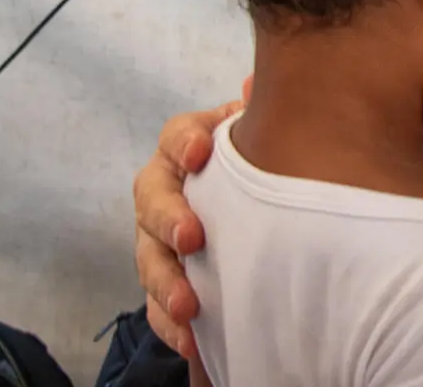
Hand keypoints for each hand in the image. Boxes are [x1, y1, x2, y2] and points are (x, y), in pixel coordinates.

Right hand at [132, 78, 249, 358]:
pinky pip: (157, 303)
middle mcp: (169, 188)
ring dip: (166, 282)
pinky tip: (190, 340)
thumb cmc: (270, 166)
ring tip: (189, 306)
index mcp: (193, 145)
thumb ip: (265, 118)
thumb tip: (257, 82)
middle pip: (152, 197)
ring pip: (149, 255)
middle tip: (192, 239)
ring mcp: (161, 236)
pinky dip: (171, 323)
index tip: (201, 153)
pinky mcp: (167, 278)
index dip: (185, 142)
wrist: (269, 210)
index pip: (178, 135)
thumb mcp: (273, 141)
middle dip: (168, 218)